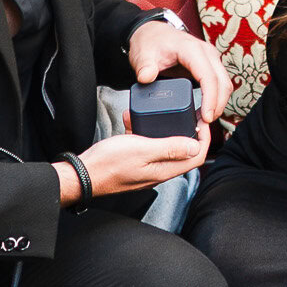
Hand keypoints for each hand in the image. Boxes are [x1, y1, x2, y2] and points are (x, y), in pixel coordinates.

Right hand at [79, 124, 210, 196]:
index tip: (201, 121)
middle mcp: (158, 171)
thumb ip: (170, 147)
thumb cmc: (108, 164)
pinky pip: (146, 145)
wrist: (83, 173)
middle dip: (186, 131)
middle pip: (183, 151)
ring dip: (162, 128)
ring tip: (157, 113)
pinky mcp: (134, 162)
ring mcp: (146, 168)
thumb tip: (196, 146)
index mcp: (164, 170)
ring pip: (163, 146)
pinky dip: (143, 131)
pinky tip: (133, 121)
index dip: (203, 139)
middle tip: (185, 113)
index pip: (196, 157)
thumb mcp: (142, 149)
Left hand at [128, 19, 231, 126]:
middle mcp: (206, 53)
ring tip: (204, 123)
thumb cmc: (150, 42)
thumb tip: (146, 77)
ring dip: (218, 105)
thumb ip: (144, 67)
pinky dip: (216, 100)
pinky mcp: (210, 67)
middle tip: (204, 126)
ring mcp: (210, 60)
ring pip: (224, 85)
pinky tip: (205, 113)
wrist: (153, 34)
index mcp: (191, 49)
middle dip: (217, 106)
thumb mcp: (142, 54)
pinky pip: (219, 85)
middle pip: (222, 83)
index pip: (208, 75)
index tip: (206, 116)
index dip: (210, 98)